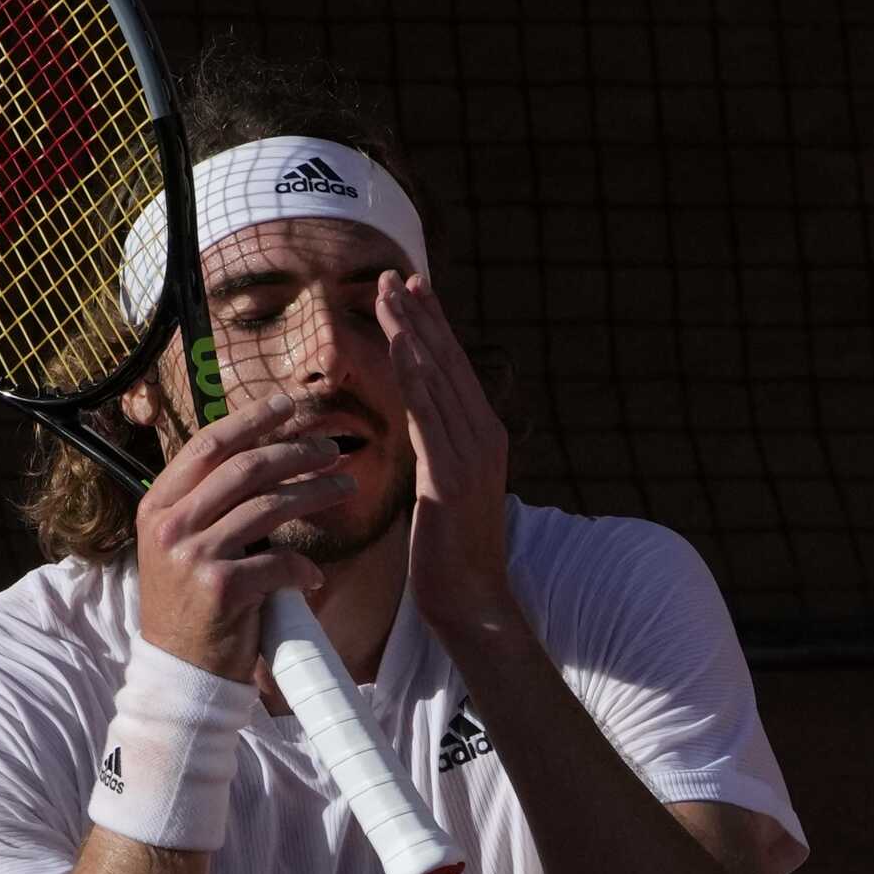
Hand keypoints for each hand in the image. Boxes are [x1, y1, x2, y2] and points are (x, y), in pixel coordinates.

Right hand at [134, 393, 356, 681]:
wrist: (179, 672)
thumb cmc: (189, 603)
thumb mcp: (179, 545)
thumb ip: (207, 503)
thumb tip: (262, 454)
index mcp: (158, 504)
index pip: (208, 445)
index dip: (251, 419)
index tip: (287, 404)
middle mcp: (170, 524)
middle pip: (245, 468)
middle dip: (295, 451)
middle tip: (331, 449)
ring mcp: (193, 556)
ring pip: (268, 507)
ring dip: (315, 493)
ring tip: (345, 487)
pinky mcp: (221, 589)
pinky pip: (278, 563)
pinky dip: (302, 568)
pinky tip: (314, 576)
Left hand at [375, 272, 511, 628]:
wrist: (471, 597)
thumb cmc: (452, 547)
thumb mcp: (445, 486)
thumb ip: (439, 448)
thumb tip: (423, 422)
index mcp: (484, 435)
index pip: (454, 368)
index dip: (433, 326)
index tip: (412, 288)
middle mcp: (484, 435)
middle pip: (447, 362)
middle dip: (420, 316)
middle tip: (394, 276)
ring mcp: (472, 455)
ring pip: (437, 380)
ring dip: (411, 334)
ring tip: (389, 296)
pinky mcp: (451, 478)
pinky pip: (429, 418)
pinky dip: (415, 380)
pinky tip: (400, 350)